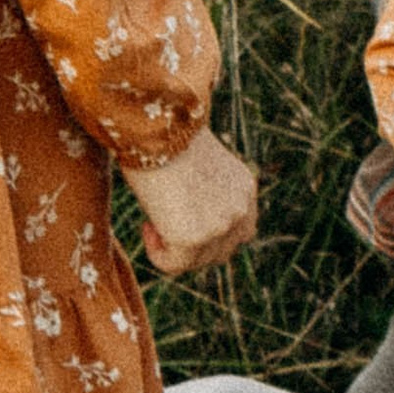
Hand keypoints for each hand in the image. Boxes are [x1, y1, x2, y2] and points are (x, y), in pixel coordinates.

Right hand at [123, 126, 257, 276]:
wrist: (155, 127)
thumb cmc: (166, 138)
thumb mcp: (199, 167)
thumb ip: (207, 196)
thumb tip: (190, 220)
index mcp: (245, 188)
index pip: (239, 231)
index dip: (208, 231)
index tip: (181, 213)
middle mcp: (241, 209)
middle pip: (221, 252)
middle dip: (191, 245)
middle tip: (162, 222)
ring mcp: (221, 226)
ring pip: (196, 261)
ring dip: (172, 248)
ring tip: (153, 221)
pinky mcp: (193, 239)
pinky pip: (173, 265)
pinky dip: (157, 254)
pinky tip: (147, 227)